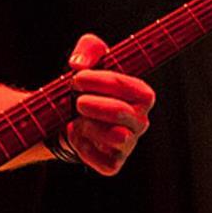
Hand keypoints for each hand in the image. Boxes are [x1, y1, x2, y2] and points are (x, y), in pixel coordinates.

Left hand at [63, 33, 153, 175]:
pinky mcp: (112, 164)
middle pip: (121, 112)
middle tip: (77, 101)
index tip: (76, 78)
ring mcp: (128, 145)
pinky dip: (82, 146)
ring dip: (88, 125)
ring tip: (77, 118)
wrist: (70, 118)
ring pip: (114, 137)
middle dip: (93, 104)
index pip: (127, 86)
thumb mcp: (89, 59)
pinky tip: (76, 134)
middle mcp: (141, 121)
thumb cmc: (86, 87)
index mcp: (142, 95)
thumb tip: (79, 63)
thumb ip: (89, 48)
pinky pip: (101, 159)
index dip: (98, 80)